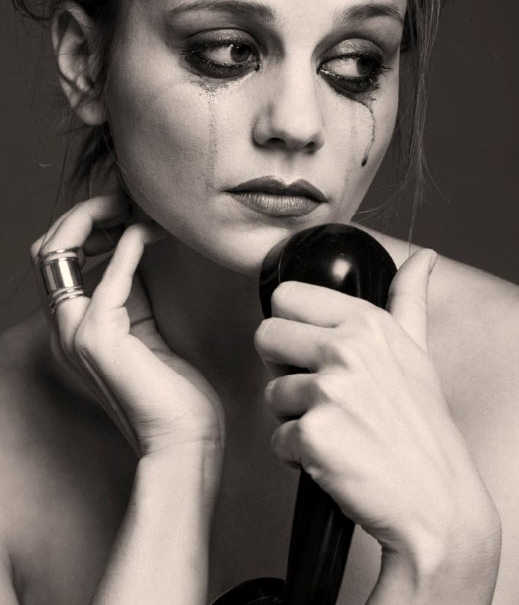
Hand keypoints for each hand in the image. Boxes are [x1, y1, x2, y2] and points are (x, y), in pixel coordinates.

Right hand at [31, 193, 224, 473]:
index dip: (87, 224)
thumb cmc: (171, 391)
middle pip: (48, 246)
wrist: (182, 440)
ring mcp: (75, 332)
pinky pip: (110, 274)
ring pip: (59, 250)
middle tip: (127, 198)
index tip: (124, 208)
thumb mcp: (145, 328)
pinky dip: (130, 244)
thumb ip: (132, 291)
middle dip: (85, 212)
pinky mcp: (98, 336)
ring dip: (98, 217)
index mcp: (73, 325)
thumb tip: (135, 244)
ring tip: (134, 206)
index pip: (58, 257)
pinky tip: (154, 233)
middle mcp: (64, 327)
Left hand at [254, 249, 499, 565]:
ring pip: (270, 393)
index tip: (310, 348)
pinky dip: (298, 454)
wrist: (435, 500)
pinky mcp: (312, 436)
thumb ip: (408, 299)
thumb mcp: (417, 352)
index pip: (287, 296)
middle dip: (283, 367)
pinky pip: (277, 437)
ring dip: (295, 417)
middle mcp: (347, 349)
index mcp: (366, 322)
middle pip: (265, 336)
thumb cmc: (422, 427)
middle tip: (320, 392)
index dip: (292, 325)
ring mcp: (328, 392)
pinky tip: (333, 457)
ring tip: (337, 428)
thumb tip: (421, 258)